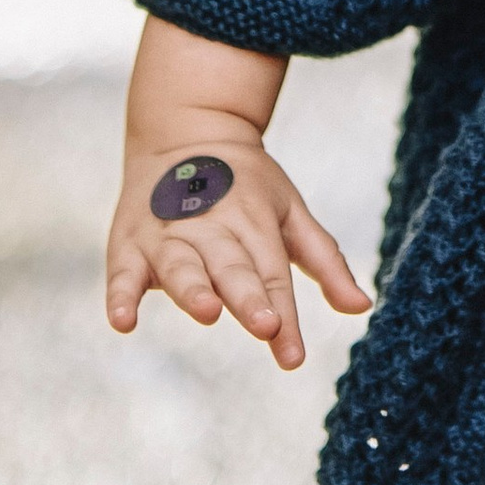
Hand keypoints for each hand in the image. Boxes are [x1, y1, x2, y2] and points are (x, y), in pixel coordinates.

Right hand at [105, 133, 370, 369]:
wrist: (184, 129)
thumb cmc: (247, 185)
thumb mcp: (290, 212)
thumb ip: (324, 261)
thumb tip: (363, 307)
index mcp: (255, 219)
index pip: (272, 274)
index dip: (284, 315)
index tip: (292, 356)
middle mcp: (212, 226)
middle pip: (231, 266)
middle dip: (248, 296)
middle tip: (265, 325)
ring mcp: (168, 232)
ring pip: (181, 265)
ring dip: (193, 289)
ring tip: (207, 311)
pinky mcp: (130, 241)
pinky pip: (122, 271)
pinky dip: (121, 295)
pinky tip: (123, 321)